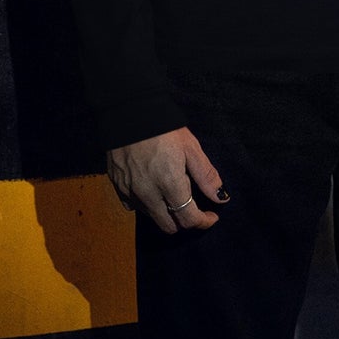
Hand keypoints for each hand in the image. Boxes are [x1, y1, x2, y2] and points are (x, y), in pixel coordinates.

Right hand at [108, 126, 227, 233]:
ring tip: (172, 191)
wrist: (128, 111)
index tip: (211, 215)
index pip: (188, 219)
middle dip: (185, 220)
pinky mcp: (117, 187)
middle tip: (193, 204)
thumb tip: (221, 198)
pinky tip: (153, 188)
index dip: (203, 221)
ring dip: (165, 212)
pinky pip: (134, 207)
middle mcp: (148, 194)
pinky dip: (146, 204)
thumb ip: (206, 176)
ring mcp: (130, 192)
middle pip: (169, 226)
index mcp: (169, 183)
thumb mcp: (191, 147)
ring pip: (152, 217)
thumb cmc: (164, 127)